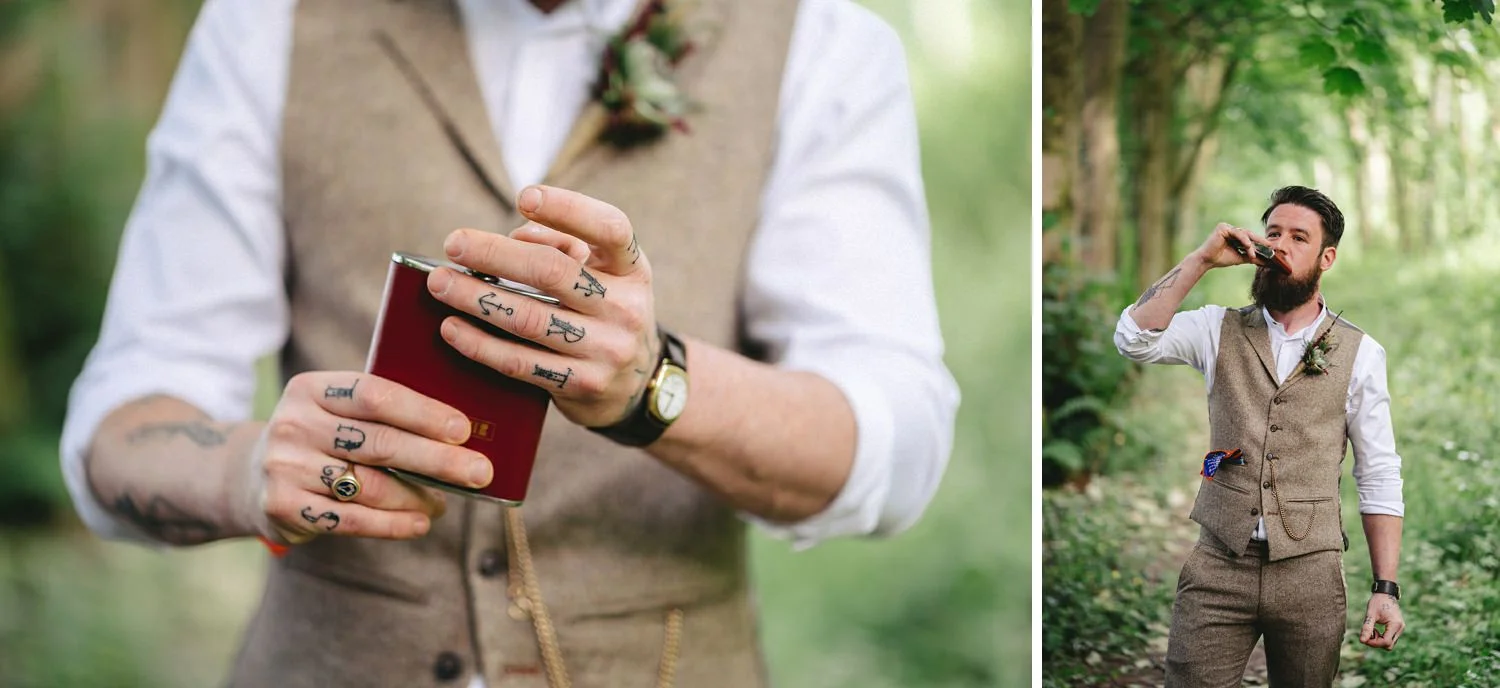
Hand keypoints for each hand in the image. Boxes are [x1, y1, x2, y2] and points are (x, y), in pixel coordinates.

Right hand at [239, 372, 490, 544]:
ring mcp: (285, 467)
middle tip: (479, 472)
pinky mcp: (284, 507)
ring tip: (446, 502)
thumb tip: (460, 432)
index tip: (463, 430)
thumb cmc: (318, 438)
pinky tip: (420, 523)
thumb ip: (380, 412)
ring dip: (418, 497)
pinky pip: (353, 519)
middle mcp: (294, 424)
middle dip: (437, 459)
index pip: (375, 395)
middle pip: (379, 443)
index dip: (423, 412)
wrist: (247, 477)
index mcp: (311, 389)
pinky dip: (393, 524)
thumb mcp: (333, 411)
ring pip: (370, 485)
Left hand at [427, 185, 659, 427]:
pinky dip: (480, 345)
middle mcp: (626, 308)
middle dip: (495, 254)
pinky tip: (451, 328)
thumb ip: (565, 245)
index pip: (610, 228)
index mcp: (633, 270)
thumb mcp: (605, 273)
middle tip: (453, 244)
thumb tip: (515, 236)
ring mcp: (606, 350)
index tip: (524, 197)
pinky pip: (520, 363)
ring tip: (440, 283)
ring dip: (476, 299)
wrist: (633, 383)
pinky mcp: (582, 384)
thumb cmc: (604, 311)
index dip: (568, 209)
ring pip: (529, 319)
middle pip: (553, 272)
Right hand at [1192, 223, 1269, 268]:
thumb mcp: (1241, 258)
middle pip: (1249, 234)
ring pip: (1244, 234)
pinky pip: (1237, 233)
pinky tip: (1248, 247)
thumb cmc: (1221, 259)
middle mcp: (1231, 229)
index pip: (1250, 237)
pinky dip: (1244, 240)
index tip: (1270, 248)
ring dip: (1250, 245)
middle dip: (1259, 241)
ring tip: (1253, 254)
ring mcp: (1226, 227)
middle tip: (1269, 246)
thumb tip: (1266, 261)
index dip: (1260, 242)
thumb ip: (1252, 257)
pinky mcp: (1223, 228)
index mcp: (1234, 235)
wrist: (1207, 261)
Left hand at [1359, 593, 1404, 649]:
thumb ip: (1367, 627)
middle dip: (1376, 642)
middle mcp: (1400, 628)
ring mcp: (1400, 629)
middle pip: (1388, 645)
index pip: (1386, 642)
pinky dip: (1381, 637)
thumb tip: (1362, 641)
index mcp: (1395, 624)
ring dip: (1378, 640)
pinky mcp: (1397, 629)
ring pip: (1389, 643)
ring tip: (1372, 629)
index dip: (1374, 643)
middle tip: (1368, 632)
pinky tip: (1375, 629)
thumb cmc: (1377, 602)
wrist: (1385, 594)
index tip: (1364, 637)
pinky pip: (1389, 639)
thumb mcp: (1370, 614)